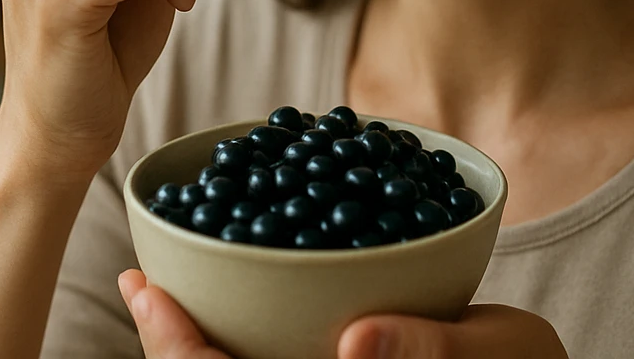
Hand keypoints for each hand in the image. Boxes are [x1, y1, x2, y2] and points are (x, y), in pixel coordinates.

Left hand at [119, 269, 567, 358]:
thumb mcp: (494, 356)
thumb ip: (427, 353)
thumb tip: (353, 344)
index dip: (181, 352)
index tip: (148, 295)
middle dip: (171, 343)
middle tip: (138, 283)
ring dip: (195, 340)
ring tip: (160, 287)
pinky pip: (277, 353)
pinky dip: (237, 331)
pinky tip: (229, 285)